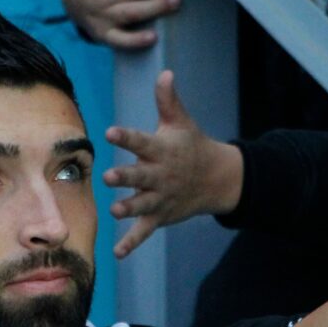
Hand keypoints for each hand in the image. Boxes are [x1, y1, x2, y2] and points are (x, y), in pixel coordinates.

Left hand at [103, 70, 242, 258]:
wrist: (218, 179)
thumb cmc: (192, 145)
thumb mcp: (181, 122)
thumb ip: (167, 100)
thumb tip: (164, 72)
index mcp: (162, 150)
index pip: (141, 141)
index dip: (126, 137)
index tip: (110, 132)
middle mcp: (161, 175)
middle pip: (141, 176)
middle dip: (126, 177)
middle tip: (108, 176)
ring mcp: (161, 198)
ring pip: (143, 205)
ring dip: (129, 208)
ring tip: (114, 211)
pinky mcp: (160, 216)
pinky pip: (144, 232)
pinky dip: (132, 243)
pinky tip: (117, 254)